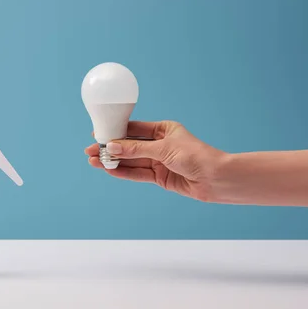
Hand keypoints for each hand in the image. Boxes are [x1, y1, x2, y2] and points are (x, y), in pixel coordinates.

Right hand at [85, 121, 225, 201]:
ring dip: (113, 161)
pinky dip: (123, 172)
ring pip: (131, 161)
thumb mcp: (164, 149)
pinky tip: (109, 170)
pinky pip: (138, 173)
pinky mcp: (160, 177)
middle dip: (110, 148)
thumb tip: (112, 146)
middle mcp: (160, 144)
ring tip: (94, 162)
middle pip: (129, 146)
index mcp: (164, 130)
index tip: (98, 133)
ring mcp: (159, 161)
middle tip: (90, 151)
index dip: (115, 132)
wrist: (217, 179)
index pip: (134, 129)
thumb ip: (136, 149)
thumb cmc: (197, 157)